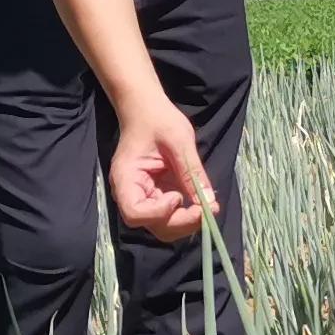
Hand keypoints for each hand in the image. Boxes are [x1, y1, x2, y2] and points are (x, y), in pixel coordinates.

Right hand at [108, 93, 212, 243]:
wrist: (147, 109)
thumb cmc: (157, 118)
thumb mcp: (179, 140)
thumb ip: (192, 172)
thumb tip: (209, 201)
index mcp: (125, 178)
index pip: (135, 213)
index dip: (159, 213)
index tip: (179, 196)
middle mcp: (130, 193)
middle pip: (152, 225)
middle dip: (181, 223)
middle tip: (208, 209)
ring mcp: (144, 196)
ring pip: (162, 225)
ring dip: (186, 222)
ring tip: (208, 207)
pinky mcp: (156, 196)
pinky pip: (170, 215)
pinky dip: (187, 214)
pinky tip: (202, 203)